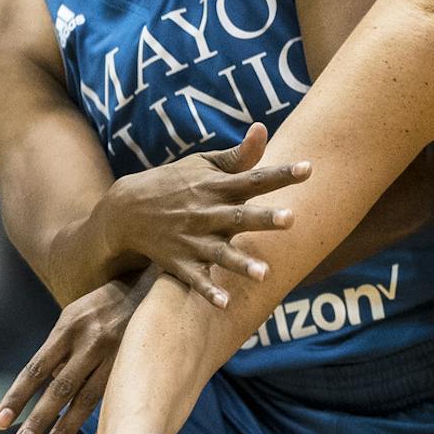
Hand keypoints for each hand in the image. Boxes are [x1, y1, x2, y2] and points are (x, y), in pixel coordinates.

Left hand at [0, 269, 155, 433]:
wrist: (148, 284)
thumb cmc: (101, 306)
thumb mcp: (74, 316)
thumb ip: (60, 350)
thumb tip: (49, 384)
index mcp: (67, 328)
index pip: (35, 369)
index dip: (17, 396)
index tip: (0, 421)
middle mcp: (89, 342)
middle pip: (59, 389)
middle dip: (38, 420)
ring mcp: (114, 355)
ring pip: (86, 399)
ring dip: (65, 429)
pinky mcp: (133, 364)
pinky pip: (113, 398)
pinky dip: (103, 423)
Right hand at [99, 123, 308, 304]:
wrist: (125, 211)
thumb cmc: (174, 183)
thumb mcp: (202, 165)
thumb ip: (238, 156)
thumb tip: (263, 129)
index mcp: (215, 187)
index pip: (253, 179)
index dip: (281, 174)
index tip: (309, 168)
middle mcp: (206, 213)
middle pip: (239, 216)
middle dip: (264, 218)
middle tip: (291, 218)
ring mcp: (192, 240)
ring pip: (220, 253)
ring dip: (240, 264)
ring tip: (263, 274)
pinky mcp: (179, 263)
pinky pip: (195, 280)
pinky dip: (208, 292)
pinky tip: (224, 305)